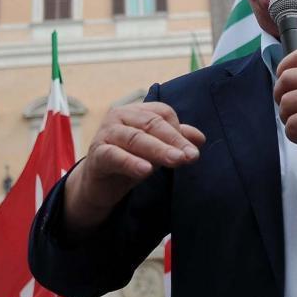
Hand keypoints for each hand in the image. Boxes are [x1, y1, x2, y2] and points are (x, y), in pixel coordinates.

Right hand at [64, 101, 203, 231]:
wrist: (99, 185)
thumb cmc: (130, 160)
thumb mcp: (155, 150)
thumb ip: (174, 141)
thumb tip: (200, 138)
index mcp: (136, 111)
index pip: (162, 113)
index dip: (179, 130)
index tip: (192, 150)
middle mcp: (119, 116)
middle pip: (151, 124)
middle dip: (173, 140)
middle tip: (191, 156)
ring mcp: (105, 133)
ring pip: (135, 138)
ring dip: (158, 150)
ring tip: (176, 160)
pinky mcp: (96, 155)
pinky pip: (114, 156)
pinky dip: (130, 162)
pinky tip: (146, 170)